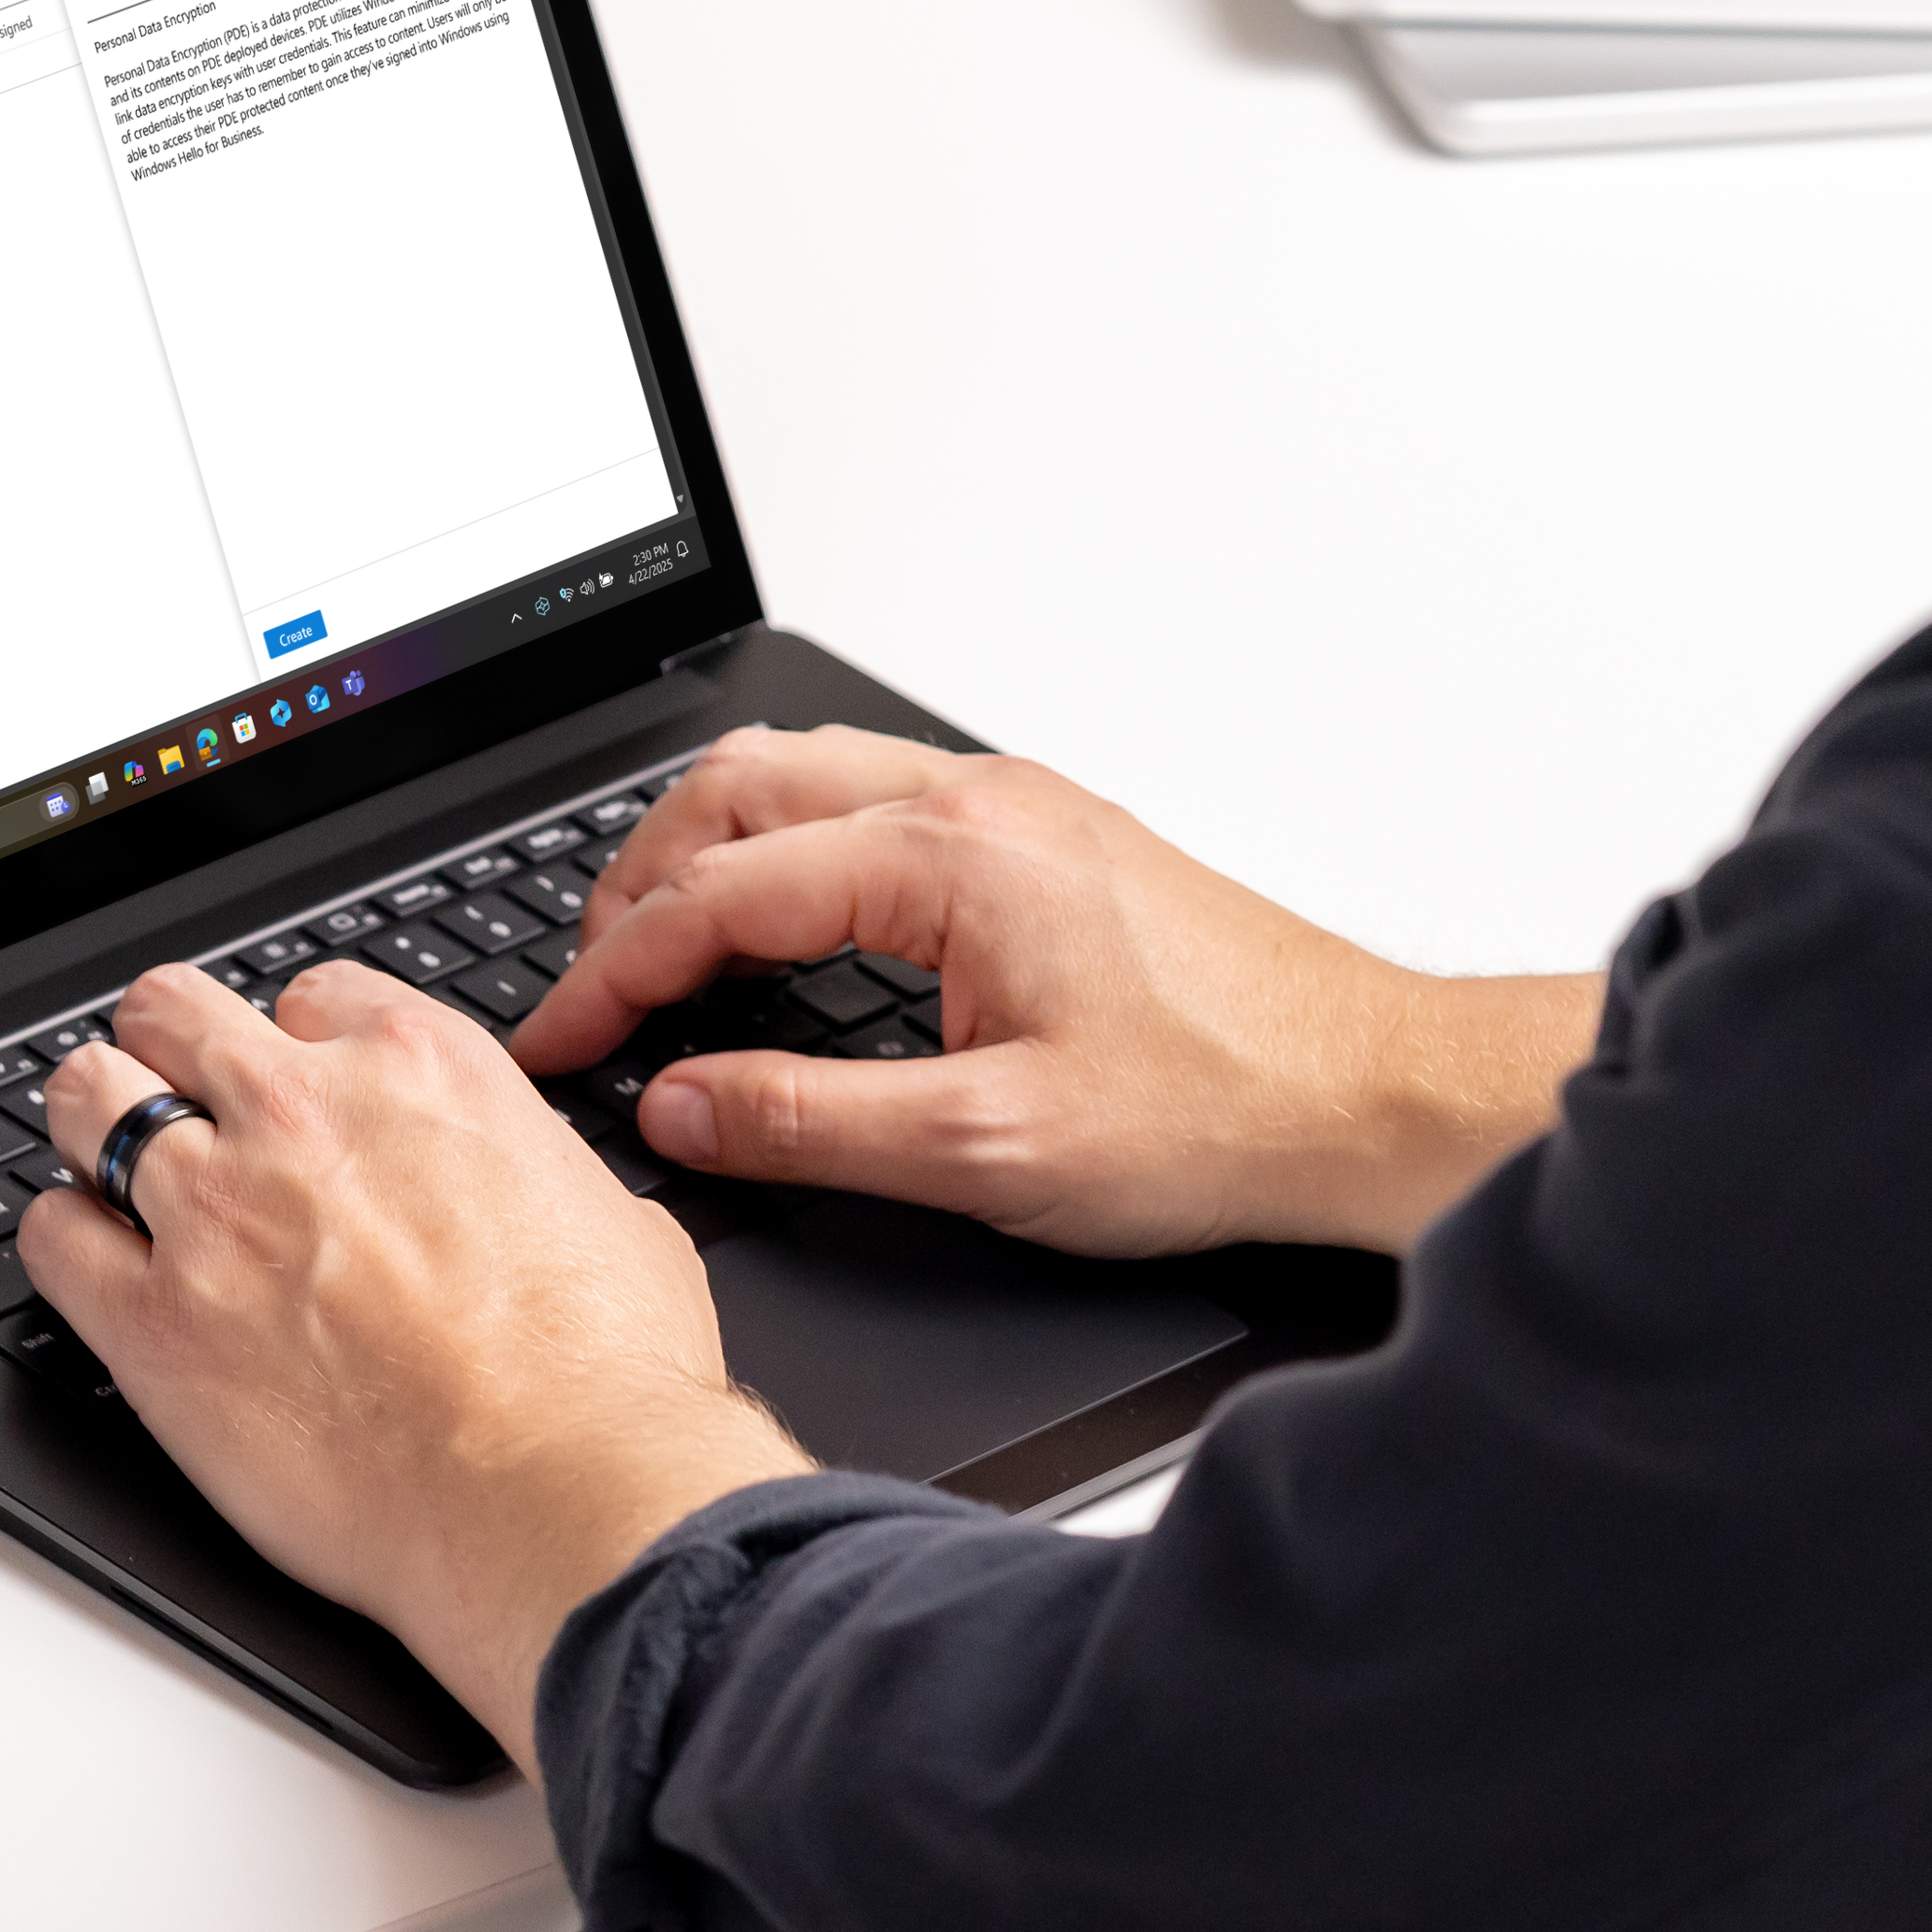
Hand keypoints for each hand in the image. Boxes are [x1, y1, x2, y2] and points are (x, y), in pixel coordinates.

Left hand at [30, 962, 802, 1768]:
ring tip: (104, 1164)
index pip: (308, 996)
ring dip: (93, 1124)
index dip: (295, 1048)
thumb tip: (519, 1182)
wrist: (560, 1499)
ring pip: (86, 1096)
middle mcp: (304, 1116)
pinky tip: (92, 1266)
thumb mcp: (608, 1215)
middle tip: (172, 1097)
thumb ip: (529, 1168)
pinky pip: (50, 1238)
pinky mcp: (153, 1323)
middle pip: (170, 1012)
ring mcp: (216, 1211)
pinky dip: (64, 1242)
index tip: (292, 1090)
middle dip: (167, 1048)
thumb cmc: (607, 1383)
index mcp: (421, 1070)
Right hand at [505, 725, 1598, 1259]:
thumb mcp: (987, 1153)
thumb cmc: (1224, 1112)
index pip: (723, 891)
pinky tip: (780, 926)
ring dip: (711, 851)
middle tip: (586, 984)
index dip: (615, 971)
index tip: (559, 1038)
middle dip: (638, 882)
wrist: (1372, 1094)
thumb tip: (681, 1104)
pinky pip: (872, 803)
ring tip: (655, 947)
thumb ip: (808, 1123)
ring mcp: (1019, 809)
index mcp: (954, 857)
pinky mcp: (1048, 839)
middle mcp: (982, 802)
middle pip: (741, 790)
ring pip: (806, 778)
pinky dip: (788, 850)